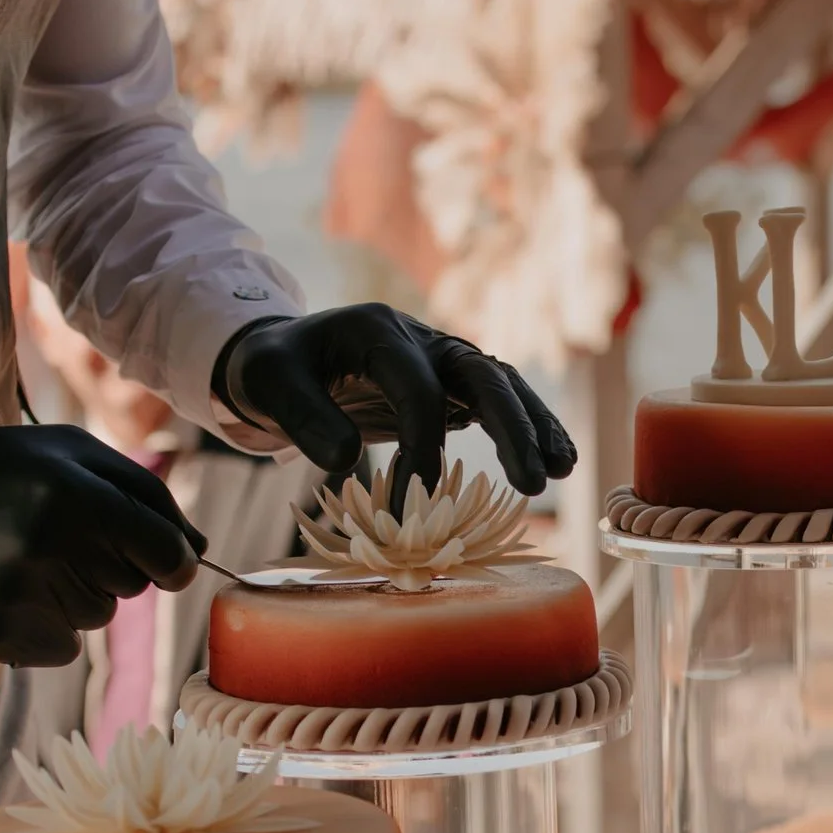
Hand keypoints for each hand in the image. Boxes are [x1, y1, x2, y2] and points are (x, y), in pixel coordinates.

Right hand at [0, 425, 200, 666]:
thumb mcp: (64, 452)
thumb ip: (141, 491)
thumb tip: (199, 549)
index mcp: (73, 493)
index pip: (165, 554)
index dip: (176, 562)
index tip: (168, 563)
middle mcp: (49, 546)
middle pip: (133, 586)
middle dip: (112, 564)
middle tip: (58, 536)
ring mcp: (19, 595)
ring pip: (97, 617)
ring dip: (77, 594)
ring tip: (25, 558)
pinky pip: (62, 646)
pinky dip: (47, 625)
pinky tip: (7, 588)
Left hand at [215, 304, 577, 500]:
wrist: (281, 356)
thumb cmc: (271, 369)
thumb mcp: (269, 384)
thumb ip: (304, 418)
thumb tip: (347, 462)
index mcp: (378, 331)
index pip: (418, 386)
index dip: (422, 444)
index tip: (415, 502)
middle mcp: (421, 339)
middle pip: (481, 374)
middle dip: (511, 428)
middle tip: (534, 482)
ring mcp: (441, 361)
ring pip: (501, 386)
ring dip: (534, 427)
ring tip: (563, 470)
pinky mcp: (450, 387)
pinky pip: (497, 403)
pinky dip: (528, 428)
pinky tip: (557, 461)